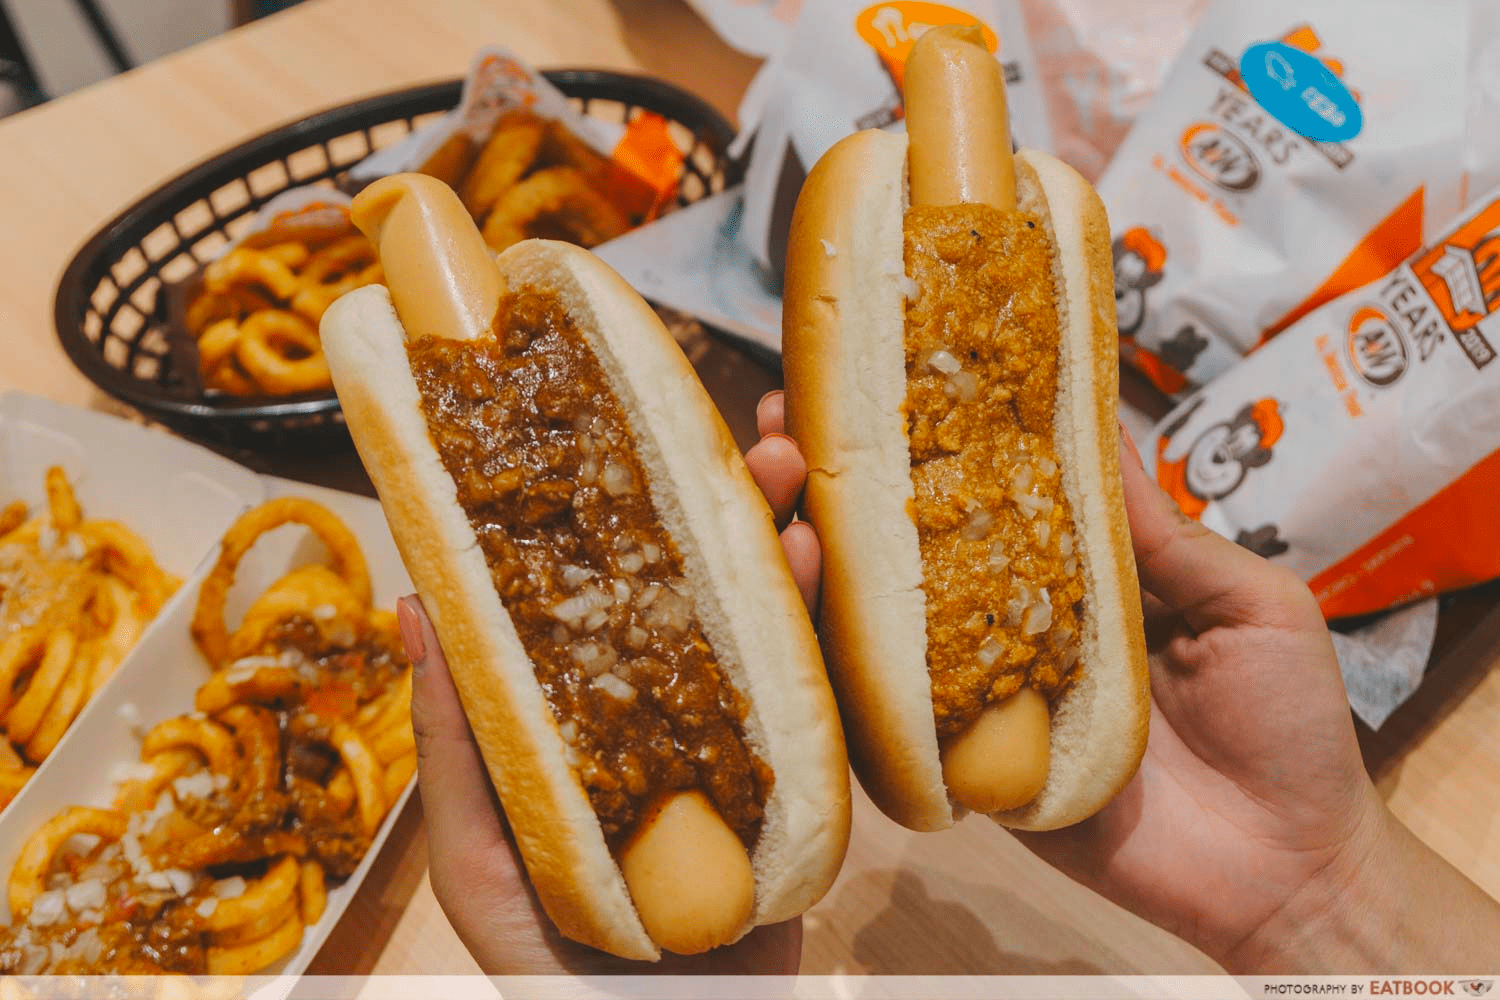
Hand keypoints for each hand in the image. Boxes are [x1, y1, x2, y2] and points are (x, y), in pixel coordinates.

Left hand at [394, 391, 818, 973]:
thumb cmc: (550, 971)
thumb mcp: (481, 856)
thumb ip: (457, 744)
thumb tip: (414, 605)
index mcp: (580, 714)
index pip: (596, 593)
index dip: (612, 509)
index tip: (623, 428)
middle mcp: (657, 709)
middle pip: (689, 587)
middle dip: (716, 503)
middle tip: (742, 431)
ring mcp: (730, 739)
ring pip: (756, 619)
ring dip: (773, 537)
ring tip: (789, 467)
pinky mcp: (791, 780)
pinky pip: (808, 691)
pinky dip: (815, 622)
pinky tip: (818, 559)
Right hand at [753, 395, 1499, 971]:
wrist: (1290, 869)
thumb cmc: (1289, 723)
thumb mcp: (1248, 603)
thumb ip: (1164, 534)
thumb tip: (1096, 425)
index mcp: (1080, 573)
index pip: (992, 488)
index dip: (935, 434)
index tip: (874, 370)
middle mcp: (1014, 621)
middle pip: (912, 544)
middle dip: (838, 481)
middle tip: (784, 424)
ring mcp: (981, 694)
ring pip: (884, 623)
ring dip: (817, 561)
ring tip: (772, 502)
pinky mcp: (966, 769)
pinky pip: (895, 722)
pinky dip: (843, 674)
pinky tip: (794, 619)